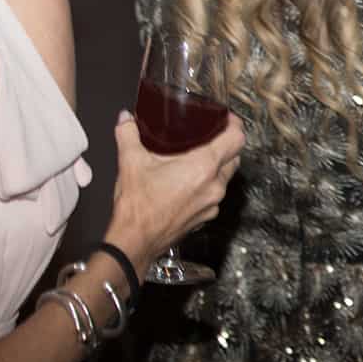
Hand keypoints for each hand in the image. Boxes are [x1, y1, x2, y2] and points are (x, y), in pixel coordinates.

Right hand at [105, 110, 243, 270]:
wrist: (134, 243)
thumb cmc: (137, 206)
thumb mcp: (130, 163)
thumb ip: (128, 135)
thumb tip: (126, 119)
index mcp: (203, 166)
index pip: (236, 138)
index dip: (234, 124)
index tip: (227, 118)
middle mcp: (215, 185)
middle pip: (234, 157)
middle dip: (226, 144)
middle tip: (210, 136)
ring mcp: (213, 203)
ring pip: (226, 177)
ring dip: (218, 166)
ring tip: (198, 157)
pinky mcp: (206, 217)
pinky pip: (216, 194)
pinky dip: (209, 185)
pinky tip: (190, 182)